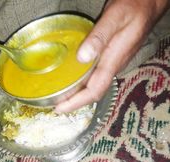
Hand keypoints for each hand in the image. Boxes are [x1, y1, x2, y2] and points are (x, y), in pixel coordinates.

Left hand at [55, 0, 169, 112]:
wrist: (149, 3)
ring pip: (94, 85)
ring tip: (59, 97)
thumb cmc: (134, 7)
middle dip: (74, 102)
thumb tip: (82, 58)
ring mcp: (113, 62)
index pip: (95, 90)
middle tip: (54, 106)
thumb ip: (100, 37)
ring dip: (77, 94)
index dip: (76, 102)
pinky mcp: (111, 57)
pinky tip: (71, 79)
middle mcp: (114, 66)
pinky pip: (95, 75)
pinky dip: (81, 82)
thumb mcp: (115, 17)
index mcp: (114, 60)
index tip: (60, 108)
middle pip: (92, 92)